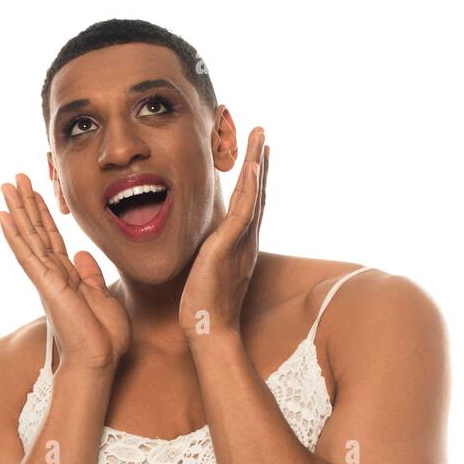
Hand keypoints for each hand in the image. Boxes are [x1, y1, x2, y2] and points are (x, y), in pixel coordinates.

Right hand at [0, 173, 131, 372]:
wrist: (100, 361)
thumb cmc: (104, 339)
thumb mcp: (104, 299)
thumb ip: (90, 276)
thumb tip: (82, 253)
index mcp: (67, 278)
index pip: (52, 239)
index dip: (43, 214)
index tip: (36, 192)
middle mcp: (51, 275)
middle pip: (36, 232)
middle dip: (26, 203)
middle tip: (14, 178)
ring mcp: (46, 279)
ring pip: (28, 237)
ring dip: (17, 210)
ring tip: (6, 186)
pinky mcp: (45, 285)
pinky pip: (27, 255)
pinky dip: (14, 235)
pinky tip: (3, 216)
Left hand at [179, 127, 268, 339]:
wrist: (208, 330)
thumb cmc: (202, 307)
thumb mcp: (204, 271)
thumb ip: (206, 254)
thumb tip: (200, 246)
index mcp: (239, 244)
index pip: (249, 204)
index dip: (254, 178)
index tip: (256, 154)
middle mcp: (246, 240)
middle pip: (257, 193)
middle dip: (260, 162)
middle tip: (263, 134)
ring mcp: (240, 243)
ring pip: (253, 195)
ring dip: (257, 163)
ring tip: (261, 136)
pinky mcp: (228, 248)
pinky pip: (243, 212)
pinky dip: (249, 188)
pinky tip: (251, 167)